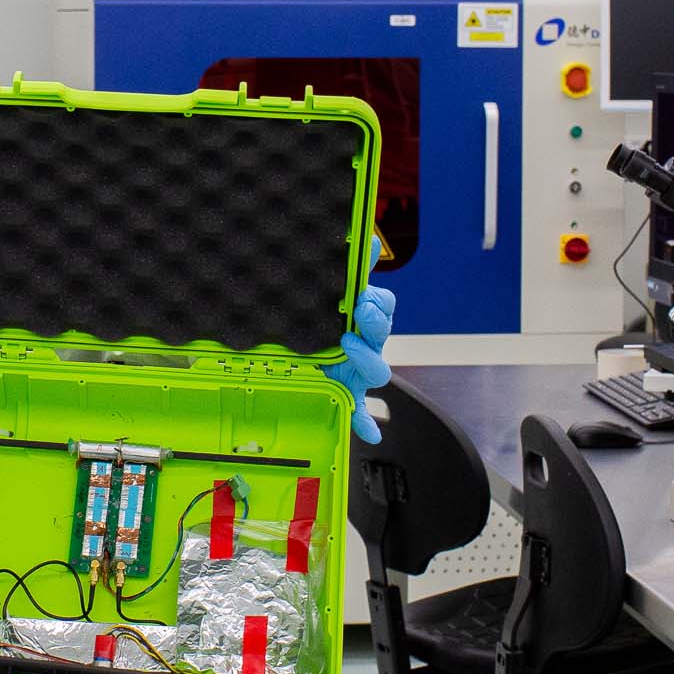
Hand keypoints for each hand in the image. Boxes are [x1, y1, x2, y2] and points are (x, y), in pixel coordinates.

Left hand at [325, 238, 395, 443]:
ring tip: (350, 348)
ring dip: (367, 360)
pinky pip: (359, 412)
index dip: (377, 302)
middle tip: (358, 313)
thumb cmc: (314, 322)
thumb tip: (367, 241)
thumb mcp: (325, 295)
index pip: (383, 307)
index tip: (362, 297)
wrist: (289, 355)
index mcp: (362, 319)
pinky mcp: (345, 394)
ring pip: (377, 370)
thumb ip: (348, 269)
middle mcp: (366, 345)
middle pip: (383, 335)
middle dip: (375, 322)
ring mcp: (357, 373)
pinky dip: (366, 423)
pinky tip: (370, 433)